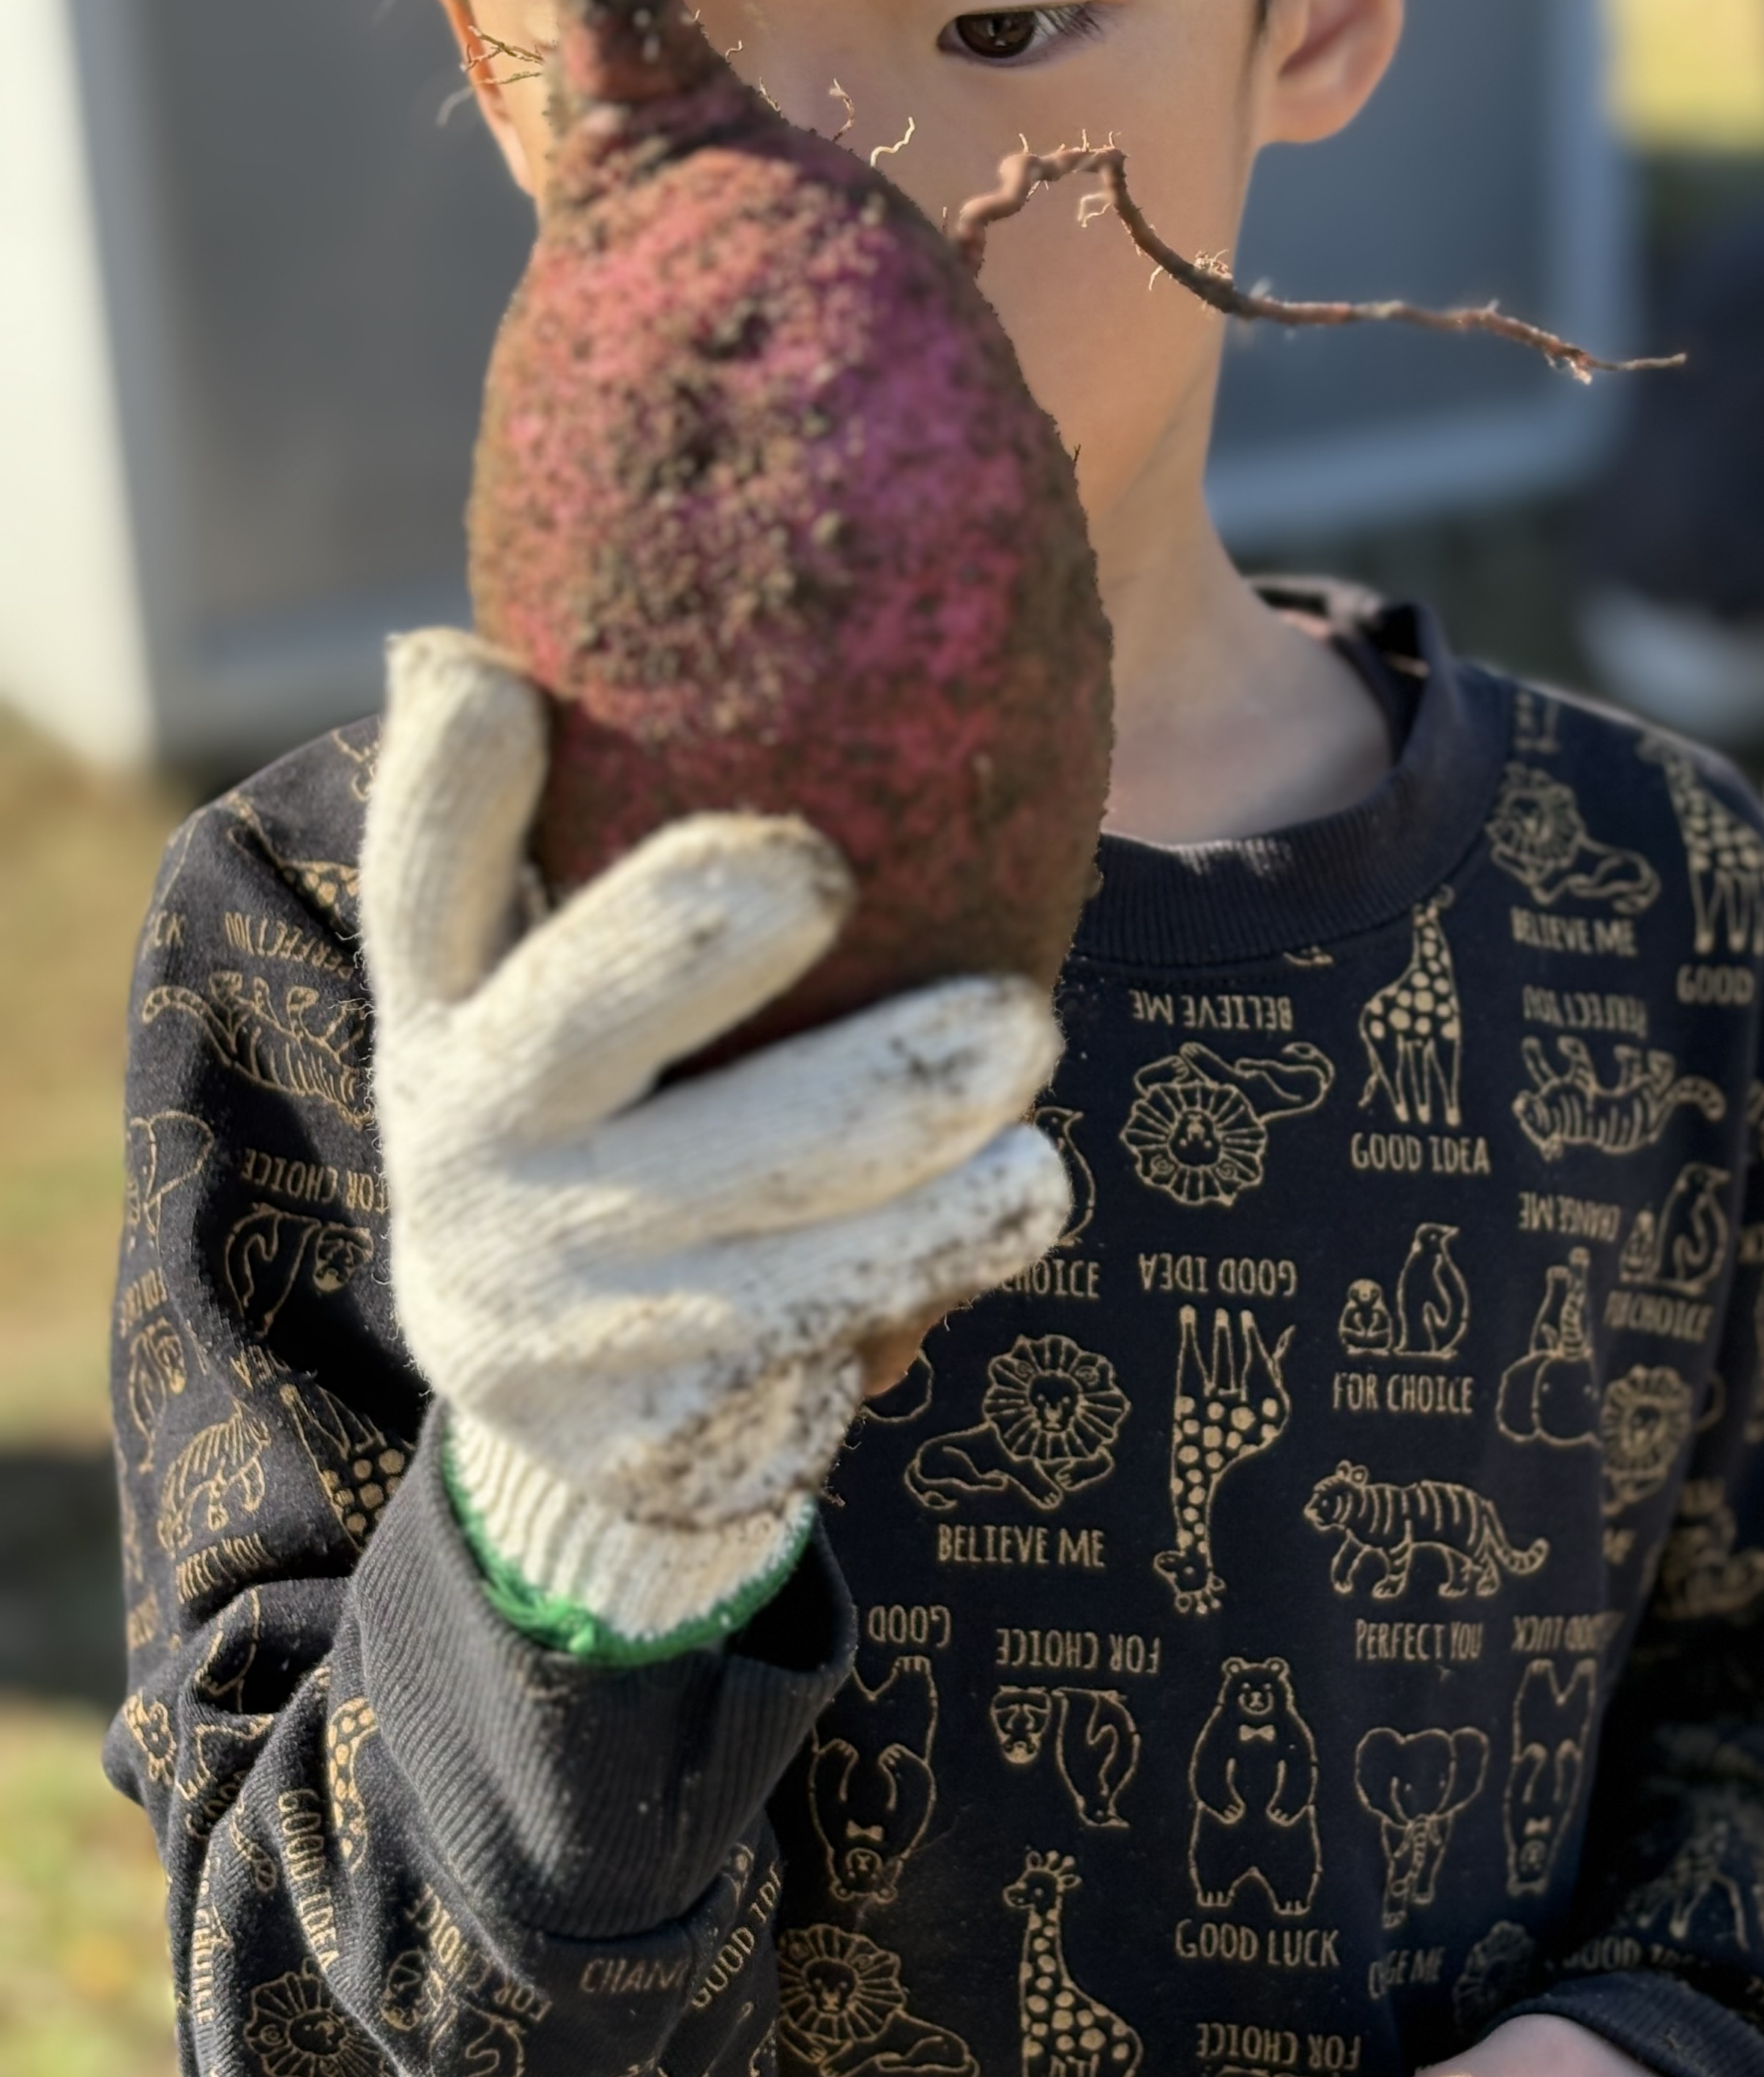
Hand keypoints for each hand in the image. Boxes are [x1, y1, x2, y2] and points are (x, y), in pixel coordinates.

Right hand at [361, 629, 1070, 1632]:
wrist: (553, 1411)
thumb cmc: (588, 1124)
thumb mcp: (526, 999)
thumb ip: (529, 849)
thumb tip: (455, 649)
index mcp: (444, 1019)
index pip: (420, 878)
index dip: (449, 781)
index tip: (500, 676)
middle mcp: (472, 1151)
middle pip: (582, 1017)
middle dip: (708, 940)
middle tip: (834, 870)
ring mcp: (563, 1305)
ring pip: (758, 1213)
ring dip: (915, 1157)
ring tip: (1030, 1085)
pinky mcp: (654, 1427)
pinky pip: (824, 1344)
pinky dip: (933, 1268)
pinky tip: (1013, 1205)